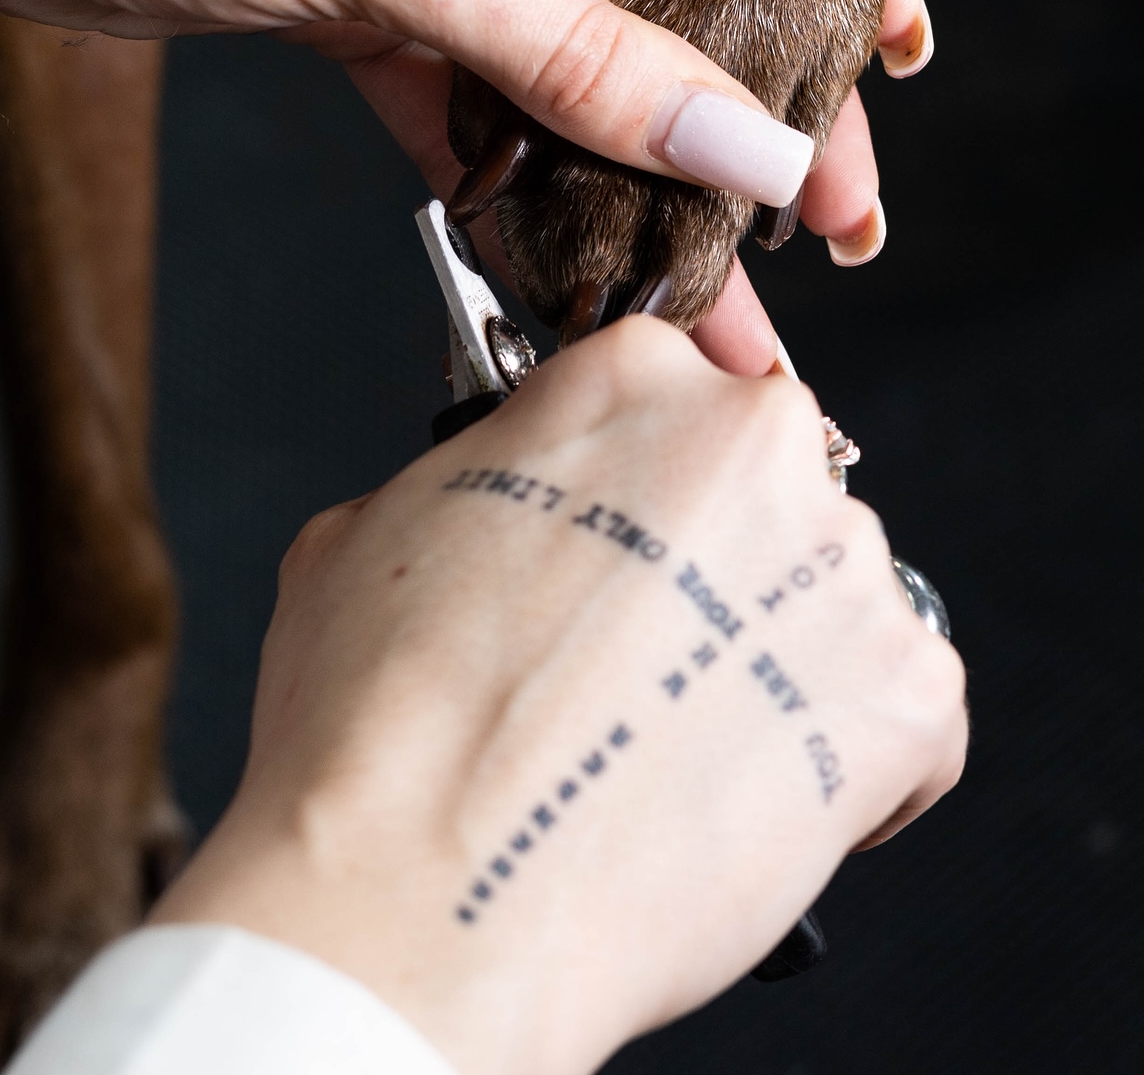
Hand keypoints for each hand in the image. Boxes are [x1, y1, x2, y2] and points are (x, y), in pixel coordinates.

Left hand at [0, 0, 928, 369]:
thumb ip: (579, 55)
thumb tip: (739, 140)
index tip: (881, 93)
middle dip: (743, 125)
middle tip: (830, 242)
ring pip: (580, 74)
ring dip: (637, 185)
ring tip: (713, 306)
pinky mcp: (377, 9)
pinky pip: (480, 114)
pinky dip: (521, 193)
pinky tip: (577, 277)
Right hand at [152, 319, 965, 1074]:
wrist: (428, 901)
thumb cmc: (382, 729)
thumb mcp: (373, 524)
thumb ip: (482, 479)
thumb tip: (506, 508)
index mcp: (627, 378)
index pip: (665, 387)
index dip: (628, 476)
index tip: (619, 524)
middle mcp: (751, 445)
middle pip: (760, 481)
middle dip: (711, 556)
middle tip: (634, 645)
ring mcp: (840, 569)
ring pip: (828, 592)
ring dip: (772, 652)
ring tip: (675, 737)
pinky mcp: (905, 699)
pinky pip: (906, 710)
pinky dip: (844, 759)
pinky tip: (744, 793)